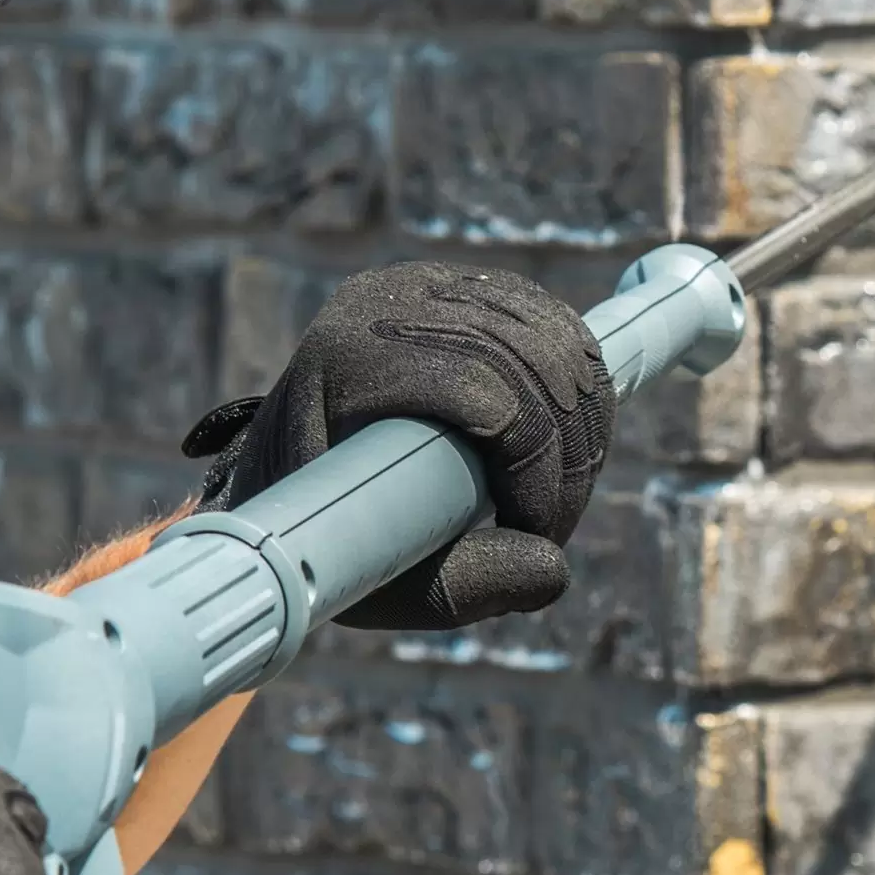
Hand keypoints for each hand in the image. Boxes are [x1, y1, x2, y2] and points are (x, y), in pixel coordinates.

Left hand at [184, 264, 615, 630]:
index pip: (482, 383)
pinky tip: (568, 452)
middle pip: (531, 359)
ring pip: (560, 341)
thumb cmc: (324, 533)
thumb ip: (457, 587)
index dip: (533, 463)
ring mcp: (436, 286)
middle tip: (548, 530)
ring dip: (583, 431)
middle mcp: (392, 301)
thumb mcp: (377, 577)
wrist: (290, 473)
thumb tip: (553, 572)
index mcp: (350, 355)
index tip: (534, 532)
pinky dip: (585, 395)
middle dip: (565, 458)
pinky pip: (564, 330)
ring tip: (555, 500)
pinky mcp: (474, 291)